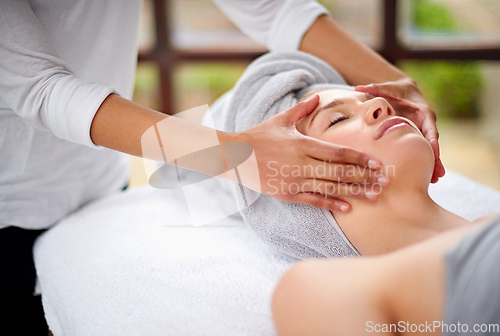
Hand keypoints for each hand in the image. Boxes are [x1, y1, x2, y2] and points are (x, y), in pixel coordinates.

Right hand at [236, 94, 388, 211]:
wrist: (233, 156)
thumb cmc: (257, 135)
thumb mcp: (280, 120)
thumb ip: (302, 109)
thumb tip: (318, 96)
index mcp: (302, 143)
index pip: (337, 152)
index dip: (360, 158)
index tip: (378, 163)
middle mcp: (301, 162)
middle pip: (339, 171)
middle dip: (365, 176)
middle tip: (385, 182)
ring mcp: (294, 180)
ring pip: (330, 187)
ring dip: (354, 192)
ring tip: (373, 196)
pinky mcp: (286, 193)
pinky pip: (312, 200)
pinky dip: (330, 203)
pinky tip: (347, 208)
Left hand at [355, 78, 445, 182]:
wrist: (402, 91)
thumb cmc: (394, 90)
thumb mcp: (386, 88)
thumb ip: (374, 89)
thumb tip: (358, 87)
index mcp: (423, 112)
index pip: (430, 127)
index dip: (432, 139)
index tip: (433, 151)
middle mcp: (426, 124)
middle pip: (433, 143)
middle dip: (436, 158)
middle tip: (438, 174)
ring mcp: (423, 132)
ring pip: (429, 151)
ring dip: (432, 165)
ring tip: (433, 181)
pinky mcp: (417, 138)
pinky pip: (421, 152)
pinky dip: (424, 163)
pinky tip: (425, 178)